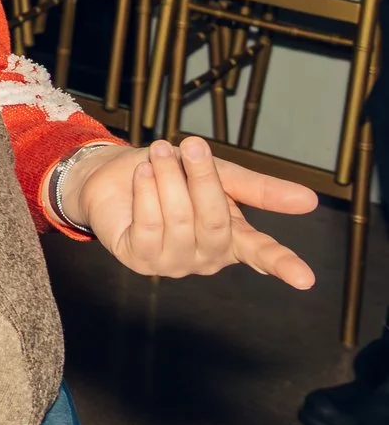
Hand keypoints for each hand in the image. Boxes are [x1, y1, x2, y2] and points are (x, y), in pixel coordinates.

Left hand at [64, 137, 318, 287]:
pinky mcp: (140, 260)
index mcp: (232, 239)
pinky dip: (146, 193)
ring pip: (179, 219)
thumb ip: (261, 189)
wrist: (114, 175)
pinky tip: (142, 173)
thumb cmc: (172, 176)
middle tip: (189, 145)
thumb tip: (309, 200)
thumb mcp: (222, 176)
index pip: (262, 254)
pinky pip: (149, 225)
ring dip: (168, 178)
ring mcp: (173, 263)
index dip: (283, 265)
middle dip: (202, 178)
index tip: (306, 279)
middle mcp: (206, 257)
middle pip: (215, 220)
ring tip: (160, 152)